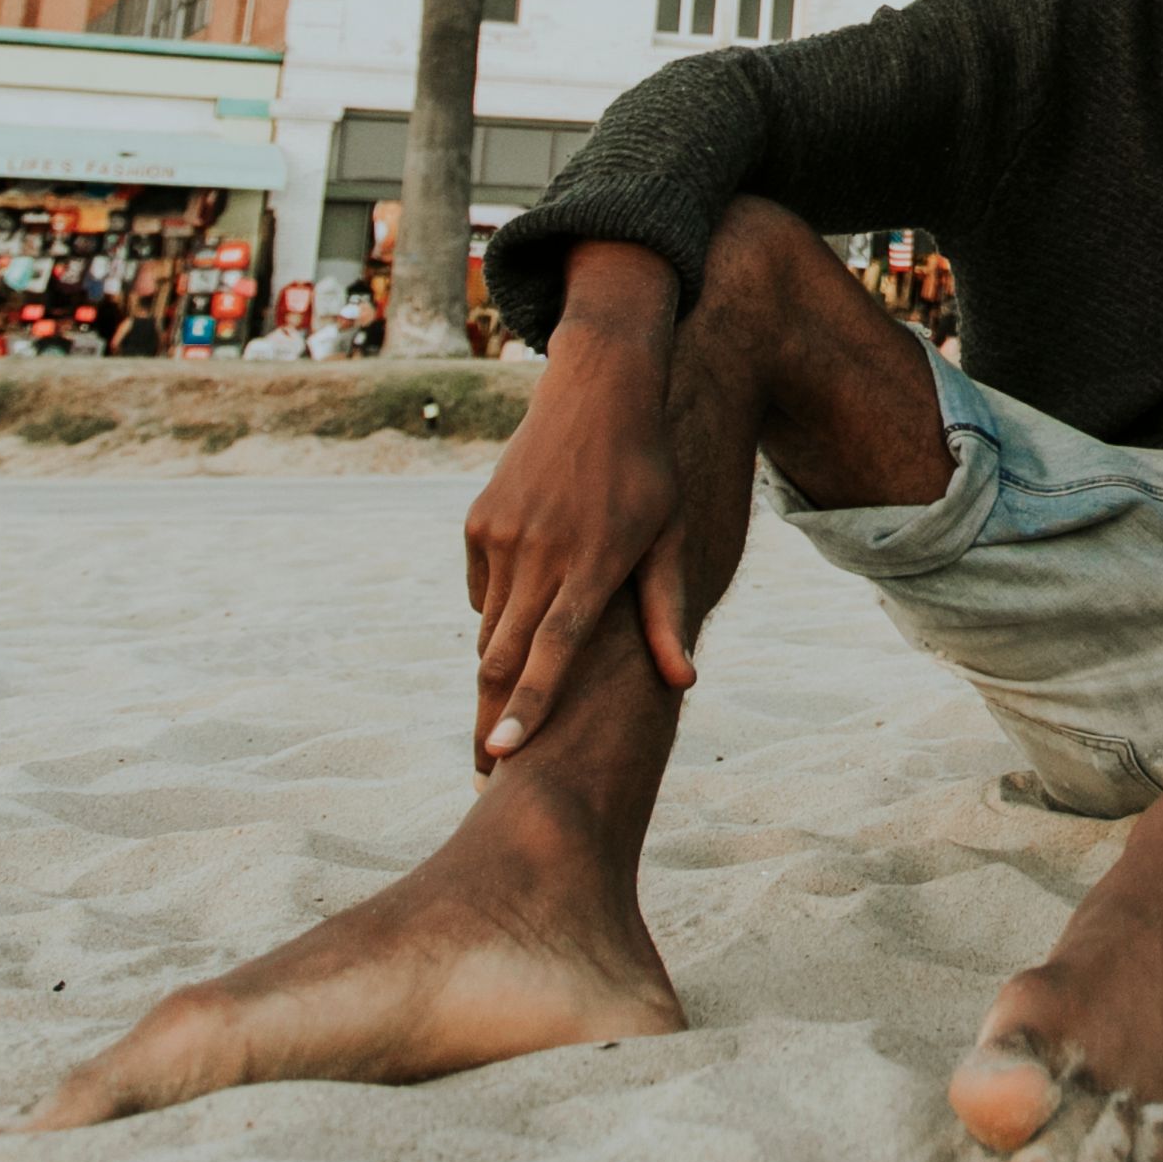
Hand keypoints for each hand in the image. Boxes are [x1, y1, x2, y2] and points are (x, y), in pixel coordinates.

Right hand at [461, 249, 690, 767]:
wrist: (598, 392)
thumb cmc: (648, 474)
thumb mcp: (670, 537)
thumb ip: (667, 611)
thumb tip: (684, 683)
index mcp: (595, 561)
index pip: (554, 650)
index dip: (528, 707)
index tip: (501, 754)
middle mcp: (542, 551)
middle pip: (505, 654)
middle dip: (492, 716)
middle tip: (487, 769)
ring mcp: (504, 535)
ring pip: (490, 628)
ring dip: (497, 671)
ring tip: (502, 714)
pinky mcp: (478, 523)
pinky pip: (482, 591)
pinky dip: (499, 612)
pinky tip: (525, 608)